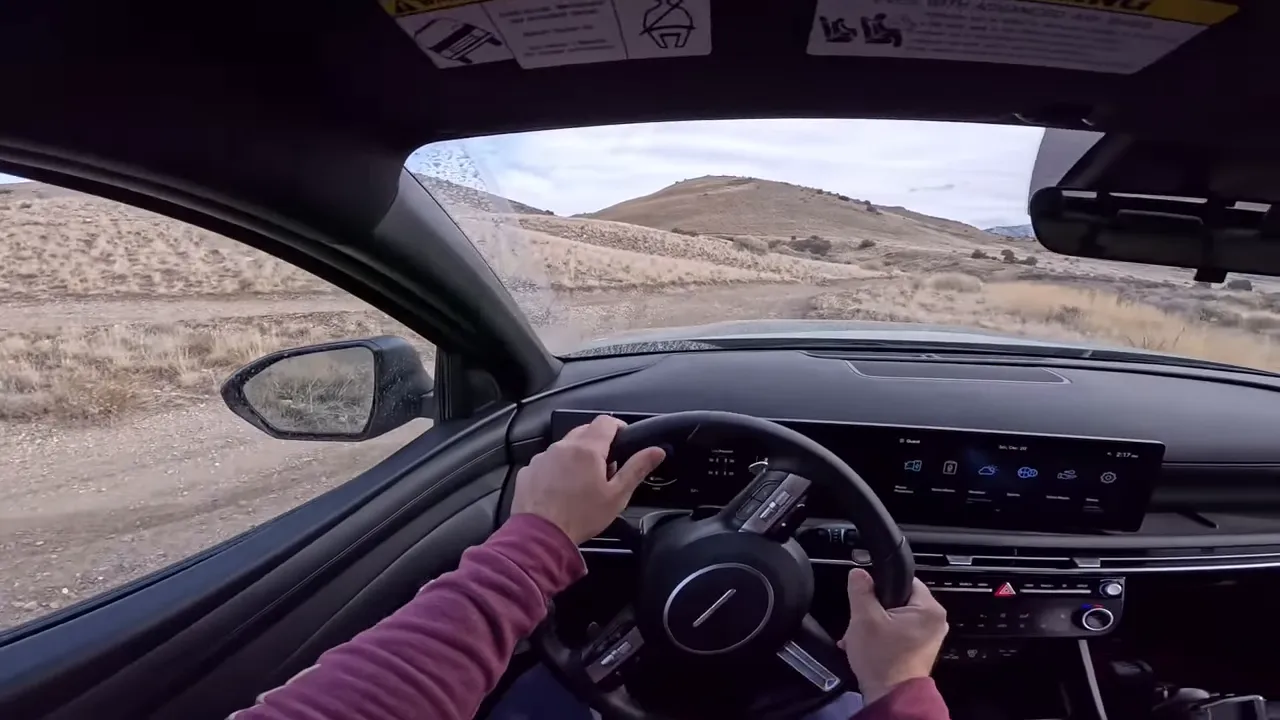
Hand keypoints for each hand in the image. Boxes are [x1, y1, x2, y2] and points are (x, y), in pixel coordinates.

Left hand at [511, 415, 665, 544]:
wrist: (541, 536)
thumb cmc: (582, 516)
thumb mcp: (617, 495)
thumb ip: (637, 468)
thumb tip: (657, 450)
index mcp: (587, 449)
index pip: (606, 421)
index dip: (618, 427)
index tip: (623, 441)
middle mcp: (563, 446)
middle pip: (584, 431)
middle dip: (597, 443)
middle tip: (605, 468)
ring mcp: (542, 457)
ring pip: (564, 447)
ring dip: (575, 456)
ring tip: (581, 482)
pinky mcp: (528, 470)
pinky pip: (546, 461)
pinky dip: (556, 469)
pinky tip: (560, 489)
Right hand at [839, 569, 947, 704]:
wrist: (889, 697)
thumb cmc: (882, 658)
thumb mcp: (864, 618)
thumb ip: (861, 590)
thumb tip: (859, 573)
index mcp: (930, 608)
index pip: (904, 580)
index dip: (881, 585)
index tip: (866, 597)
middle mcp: (935, 621)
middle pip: (899, 600)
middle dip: (875, 608)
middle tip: (861, 619)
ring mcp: (929, 637)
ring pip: (896, 617)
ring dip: (875, 624)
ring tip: (859, 634)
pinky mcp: (920, 650)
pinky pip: (900, 632)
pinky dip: (883, 636)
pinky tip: (867, 644)